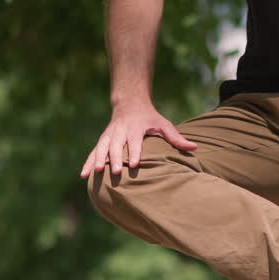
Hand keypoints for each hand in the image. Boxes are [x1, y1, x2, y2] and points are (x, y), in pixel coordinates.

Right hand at [79, 101, 195, 177]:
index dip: (134, 153)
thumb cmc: (150, 118)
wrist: (130, 103)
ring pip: (101, 148)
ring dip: (98, 160)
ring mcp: (109, 136)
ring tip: (96, 173)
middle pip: (116, 146)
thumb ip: (177, 138)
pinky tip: (84, 176)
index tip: (134, 165)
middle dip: (114, 159)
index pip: (135, 142)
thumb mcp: (164, 124)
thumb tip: (195, 147)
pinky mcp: (103, 140)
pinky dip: (88, 163)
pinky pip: (93, 152)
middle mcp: (120, 131)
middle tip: (115, 172)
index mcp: (135, 128)